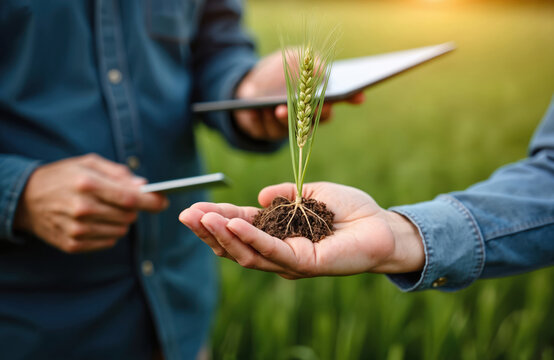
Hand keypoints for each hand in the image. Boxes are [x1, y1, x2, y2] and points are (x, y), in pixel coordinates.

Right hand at [14, 154, 167, 252]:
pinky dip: (108, 232)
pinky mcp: (73, 244)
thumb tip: (144, 185)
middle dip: (134, 208)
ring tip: (105, 209)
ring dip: (121, 220)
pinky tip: (95, 221)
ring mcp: (77, 229)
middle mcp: (82, 209)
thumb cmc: (62, 177)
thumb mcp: (88, 163)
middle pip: (128, 215)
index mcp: (87, 185)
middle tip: (125, 201)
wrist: (26, 199)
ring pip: (120, 230)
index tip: (163, 202)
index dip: (152, 202)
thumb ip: (119, 173)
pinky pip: (108, 241)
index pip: (130, 198)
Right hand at [179, 182, 423, 278]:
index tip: (193, 207)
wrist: (381, 225)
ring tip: (203, 217)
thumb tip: (259, 196)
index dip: (217, 217)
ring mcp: (289, 261)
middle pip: (235, 245)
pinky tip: (233, 223)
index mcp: (278, 232)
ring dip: (222, 234)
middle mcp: (279, 250)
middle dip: (209, 230)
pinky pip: (271, 252)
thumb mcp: (310, 193)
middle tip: (186, 214)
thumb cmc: (349, 209)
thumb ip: (284, 194)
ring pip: (246, 253)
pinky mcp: (303, 265)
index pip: (241, 226)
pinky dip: (250, 238)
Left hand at [233, 51, 364, 140]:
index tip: (359, 95)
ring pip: (290, 129)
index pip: (338, 100)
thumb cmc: (274, 71)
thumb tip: (322, 71)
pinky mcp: (266, 132)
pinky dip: (262, 120)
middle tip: (315, 107)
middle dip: (316, 114)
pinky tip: (258, 110)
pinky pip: (266, 131)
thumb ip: (307, 64)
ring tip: (279, 109)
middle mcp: (305, 117)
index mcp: (316, 99)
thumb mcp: (291, 59)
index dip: (351, 98)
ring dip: (285, 118)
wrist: (246, 84)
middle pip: (317, 120)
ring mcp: (287, 127)